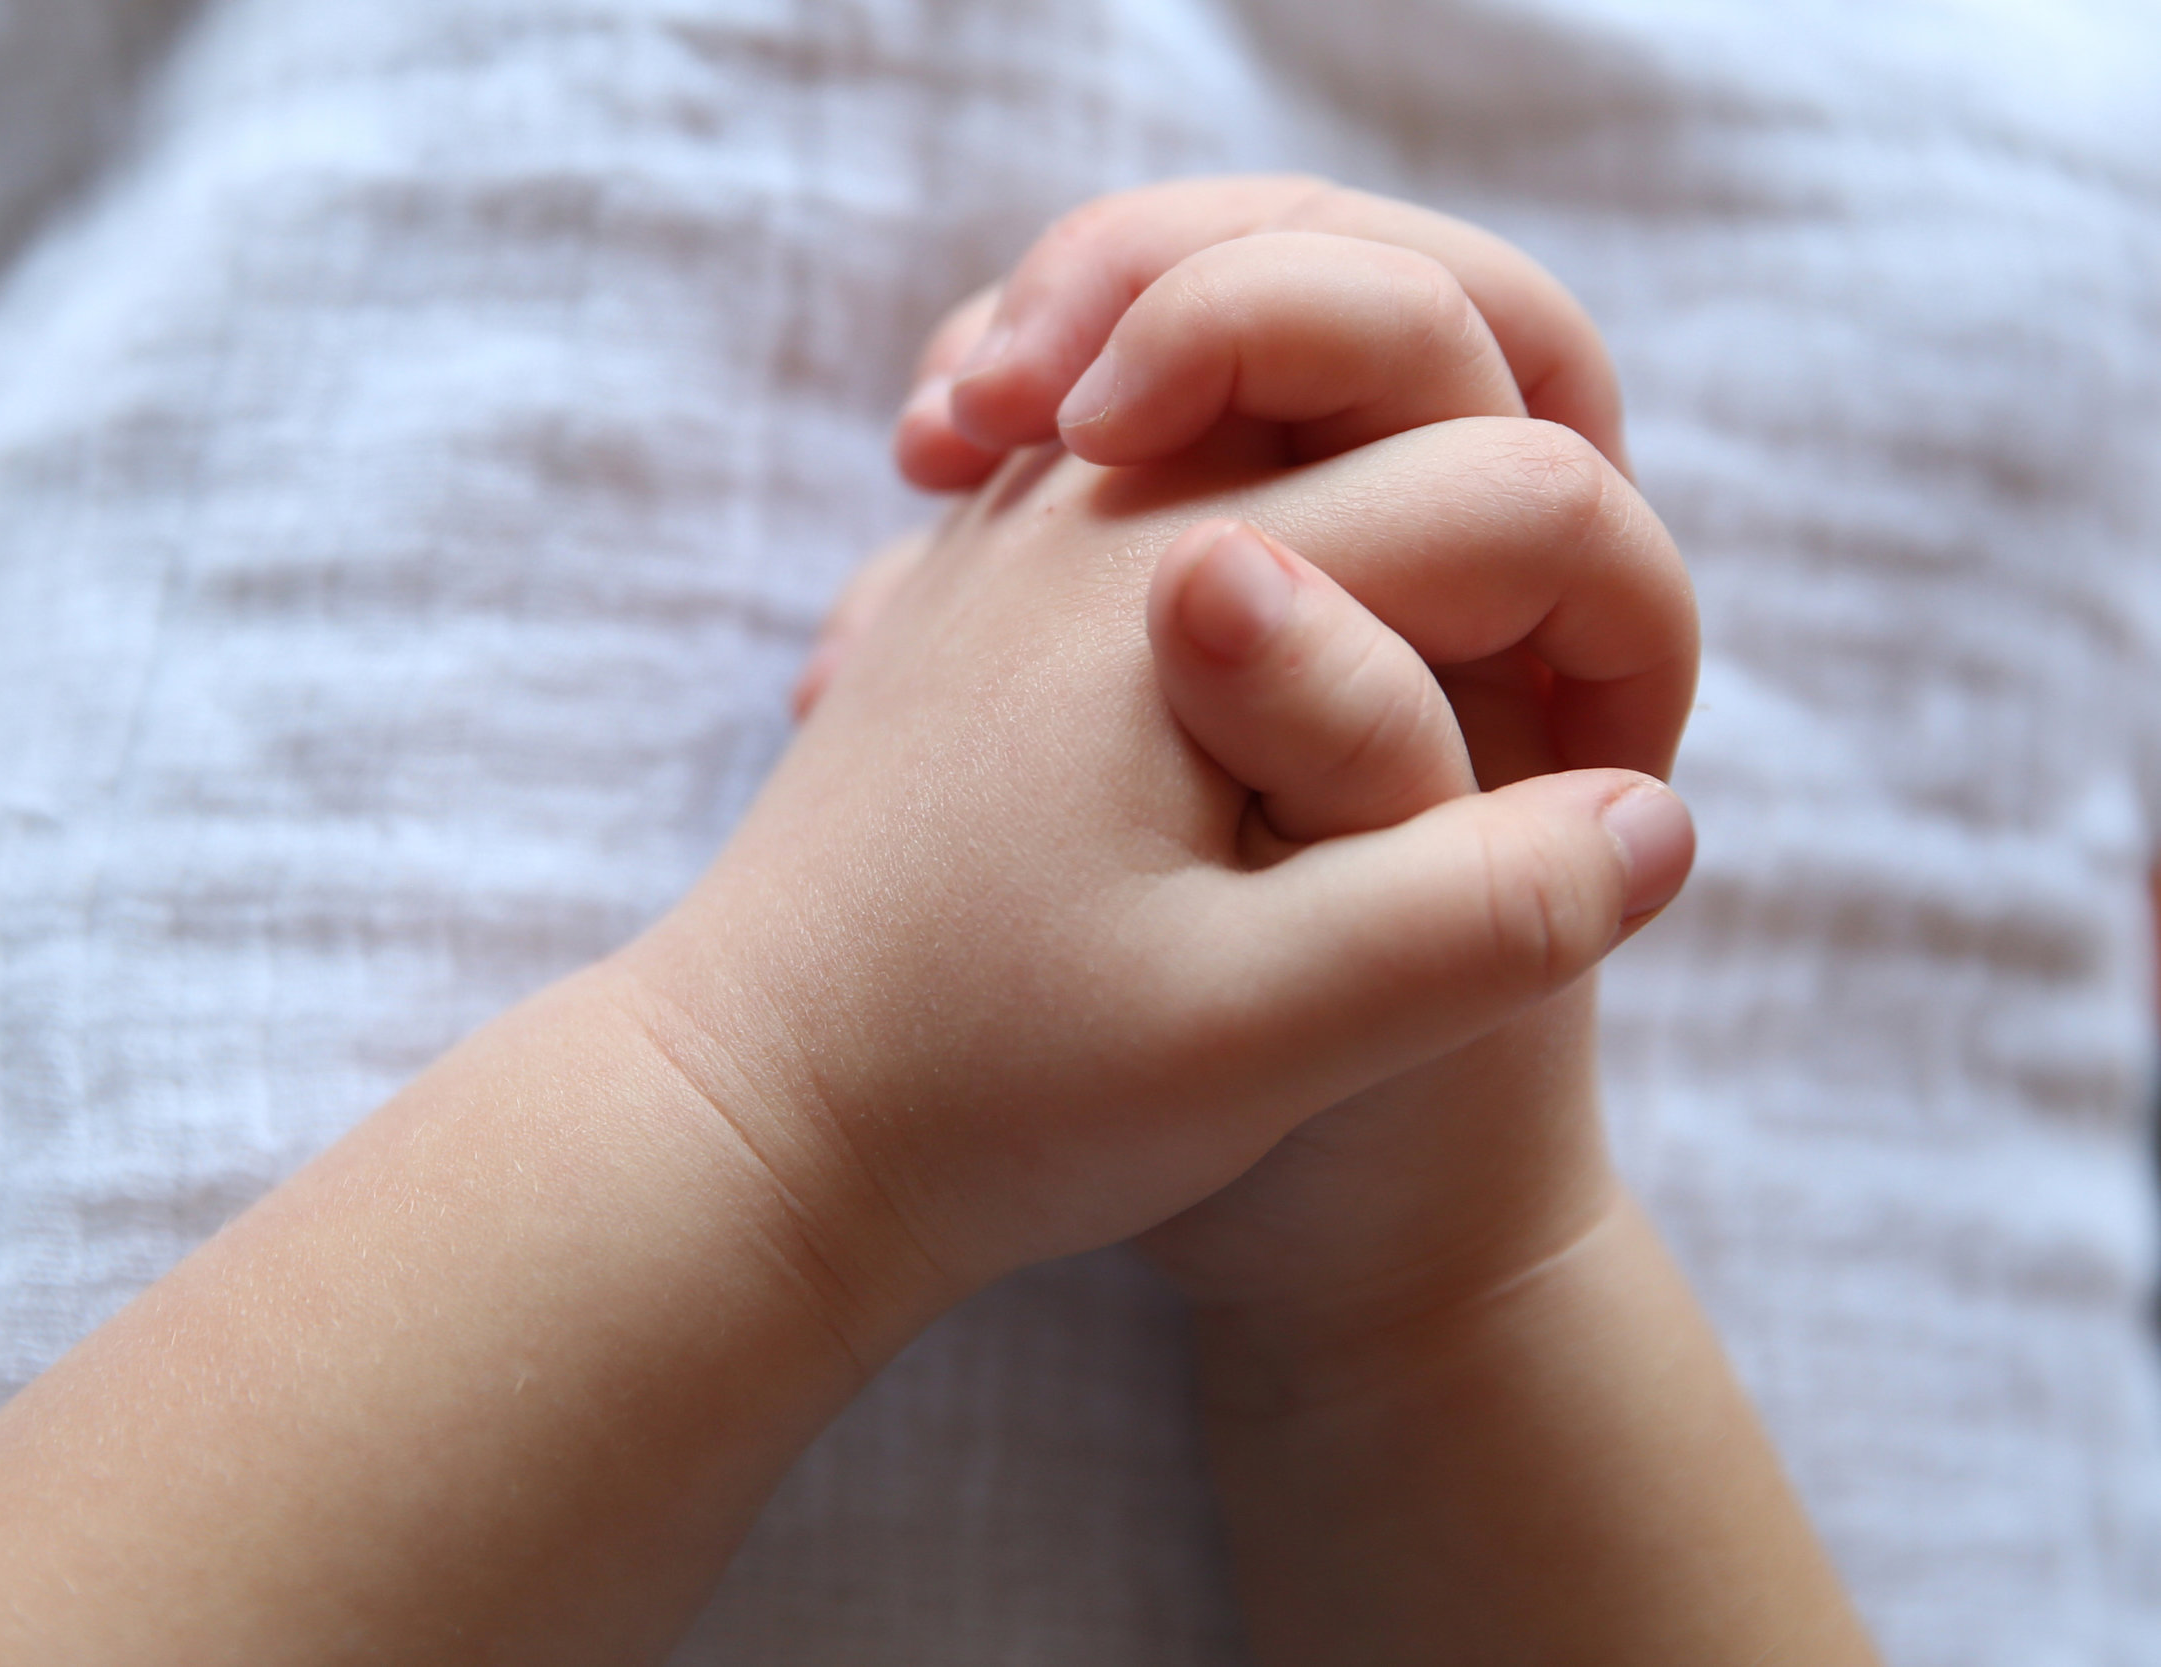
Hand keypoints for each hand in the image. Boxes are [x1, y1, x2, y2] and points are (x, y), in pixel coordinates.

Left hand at [624, 421, 1690, 1325]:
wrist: (747, 1120)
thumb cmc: (986, 1094)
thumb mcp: (1262, 1039)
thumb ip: (1477, 919)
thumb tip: (1655, 824)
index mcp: (1195, 583)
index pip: (1519, 498)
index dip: (1625, 623)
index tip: (1627, 773)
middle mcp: (1100, 505)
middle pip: (1381, 323)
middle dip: (1524, 465)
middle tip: (1552, 639)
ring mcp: (1023, 527)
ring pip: (1253, 352)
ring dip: (1374, 416)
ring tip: (1432, 576)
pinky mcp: (982, 583)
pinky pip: (1145, 435)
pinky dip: (1233, 450)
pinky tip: (1244, 579)